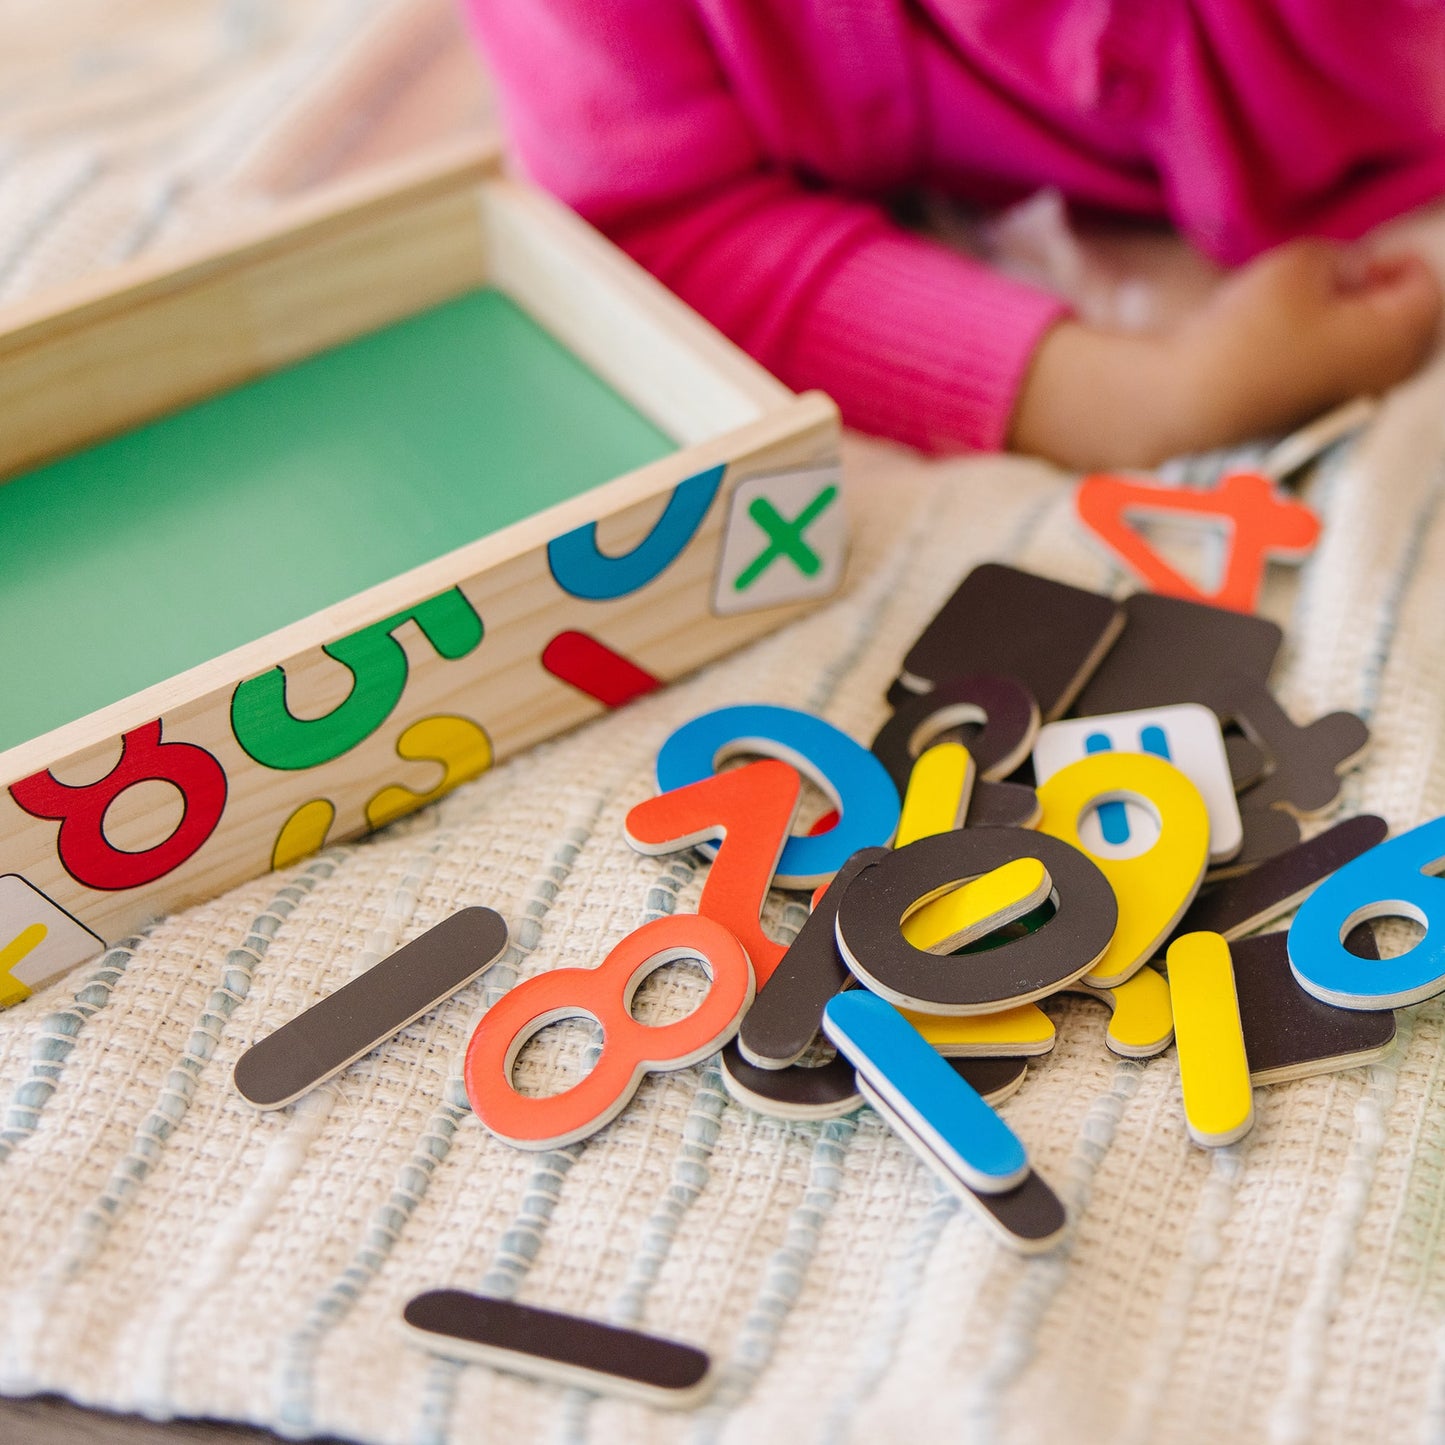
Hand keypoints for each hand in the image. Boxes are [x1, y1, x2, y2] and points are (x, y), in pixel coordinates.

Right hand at [1010, 238, 1441, 470]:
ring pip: (1382, 355)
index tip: (1359, 252)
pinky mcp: (1319, 421)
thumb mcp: (1298, 264)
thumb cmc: (1247, 333)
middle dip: (1386, 297)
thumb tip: (1352, 271)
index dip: (1396, 258)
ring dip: (1361, 327)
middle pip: (1414, 326)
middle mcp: (1388, 380)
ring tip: (1315, 310)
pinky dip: (1339, 355)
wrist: (1189, 403)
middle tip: (1344, 279)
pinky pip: (1350, 378)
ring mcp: (1354, 406)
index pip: (1427, 284)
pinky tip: (1297, 344)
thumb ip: (1342, 256)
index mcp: (1397, 338)